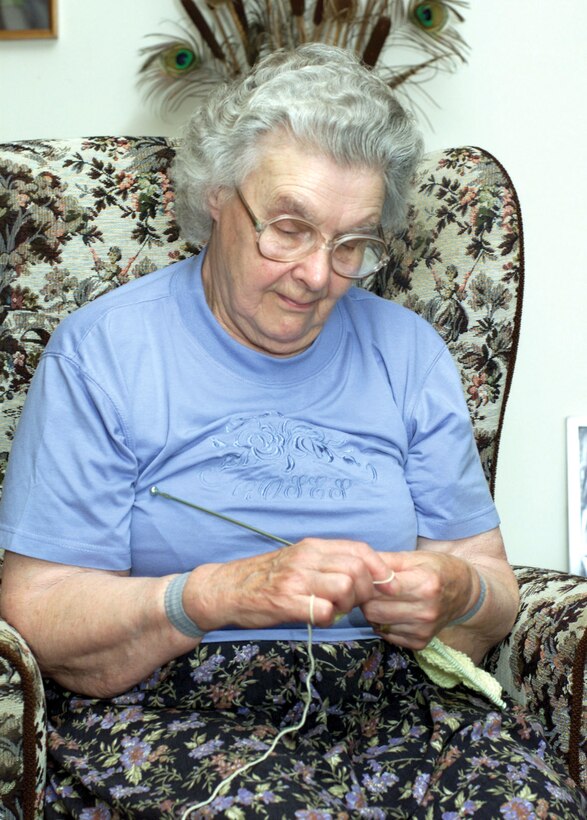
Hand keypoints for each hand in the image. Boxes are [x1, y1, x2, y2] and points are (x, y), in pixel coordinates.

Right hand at [184, 538, 394, 631]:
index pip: (360, 550)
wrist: (226, 589)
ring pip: (345, 587)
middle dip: (365, 591)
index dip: (381, 568)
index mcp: (313, 546)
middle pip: (358, 570)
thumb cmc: (266, 577)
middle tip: (353, 604)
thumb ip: (328, 563)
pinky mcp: (285, 602)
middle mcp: (306, 558)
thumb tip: (367, 574)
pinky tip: (318, 618)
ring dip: (348, 605)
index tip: (390, 586)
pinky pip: (324, 610)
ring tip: (335, 610)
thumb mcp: (299, 560)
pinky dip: (329, 618)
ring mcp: (295, 579)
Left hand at [361, 550, 475, 649]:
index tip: (367, 577)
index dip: (366, 583)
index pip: (378, 590)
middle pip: (373, 610)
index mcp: (424, 585)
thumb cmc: (438, 569)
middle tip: (372, 589)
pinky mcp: (420, 643)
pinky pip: (387, 635)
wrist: (465, 593)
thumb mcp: (414, 557)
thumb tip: (359, 565)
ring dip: (374, 612)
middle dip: (366, 599)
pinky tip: (394, 612)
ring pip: (377, 624)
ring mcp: (423, 630)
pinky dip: (384, 624)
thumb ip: (385, 561)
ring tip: (384, 600)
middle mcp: (425, 611)